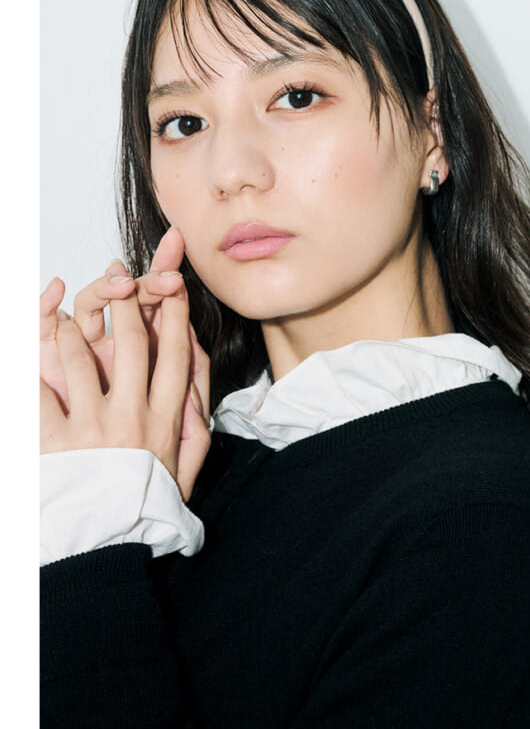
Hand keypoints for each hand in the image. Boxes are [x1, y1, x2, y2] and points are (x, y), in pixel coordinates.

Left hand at [40, 285, 210, 501]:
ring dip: (74, 327)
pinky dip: (33, 365)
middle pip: (134, 343)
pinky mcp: (57, 442)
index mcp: (165, 421)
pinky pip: (40, 391)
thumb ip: (194, 429)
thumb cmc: (142, 511)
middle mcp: (132, 416)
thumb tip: (191, 391)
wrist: (101, 551)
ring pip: (83, 356)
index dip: (173, 315)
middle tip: (121, 280)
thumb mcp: (185, 472)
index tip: (171, 288)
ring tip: (66, 313)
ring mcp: (93, 427)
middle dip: (129, 304)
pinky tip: (32, 347)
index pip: (175, 354)